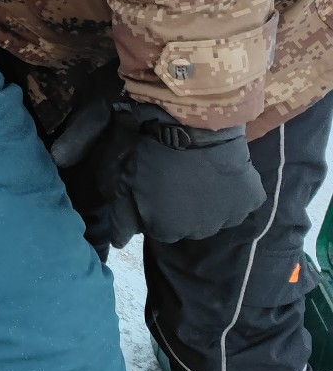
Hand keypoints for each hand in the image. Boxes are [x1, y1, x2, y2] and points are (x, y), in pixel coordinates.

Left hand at [95, 103, 264, 246]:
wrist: (190, 126)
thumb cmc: (152, 153)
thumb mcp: (126, 183)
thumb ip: (122, 217)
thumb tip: (119, 244)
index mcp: (167, 230)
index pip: (162, 228)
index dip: (160, 207)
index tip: (158, 188)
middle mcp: (200, 232)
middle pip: (191, 225)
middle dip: (185, 207)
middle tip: (180, 179)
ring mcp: (229, 218)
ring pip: (218, 215)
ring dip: (211, 201)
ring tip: (202, 174)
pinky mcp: (252, 200)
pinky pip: (242, 200)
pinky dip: (235, 190)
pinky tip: (224, 172)